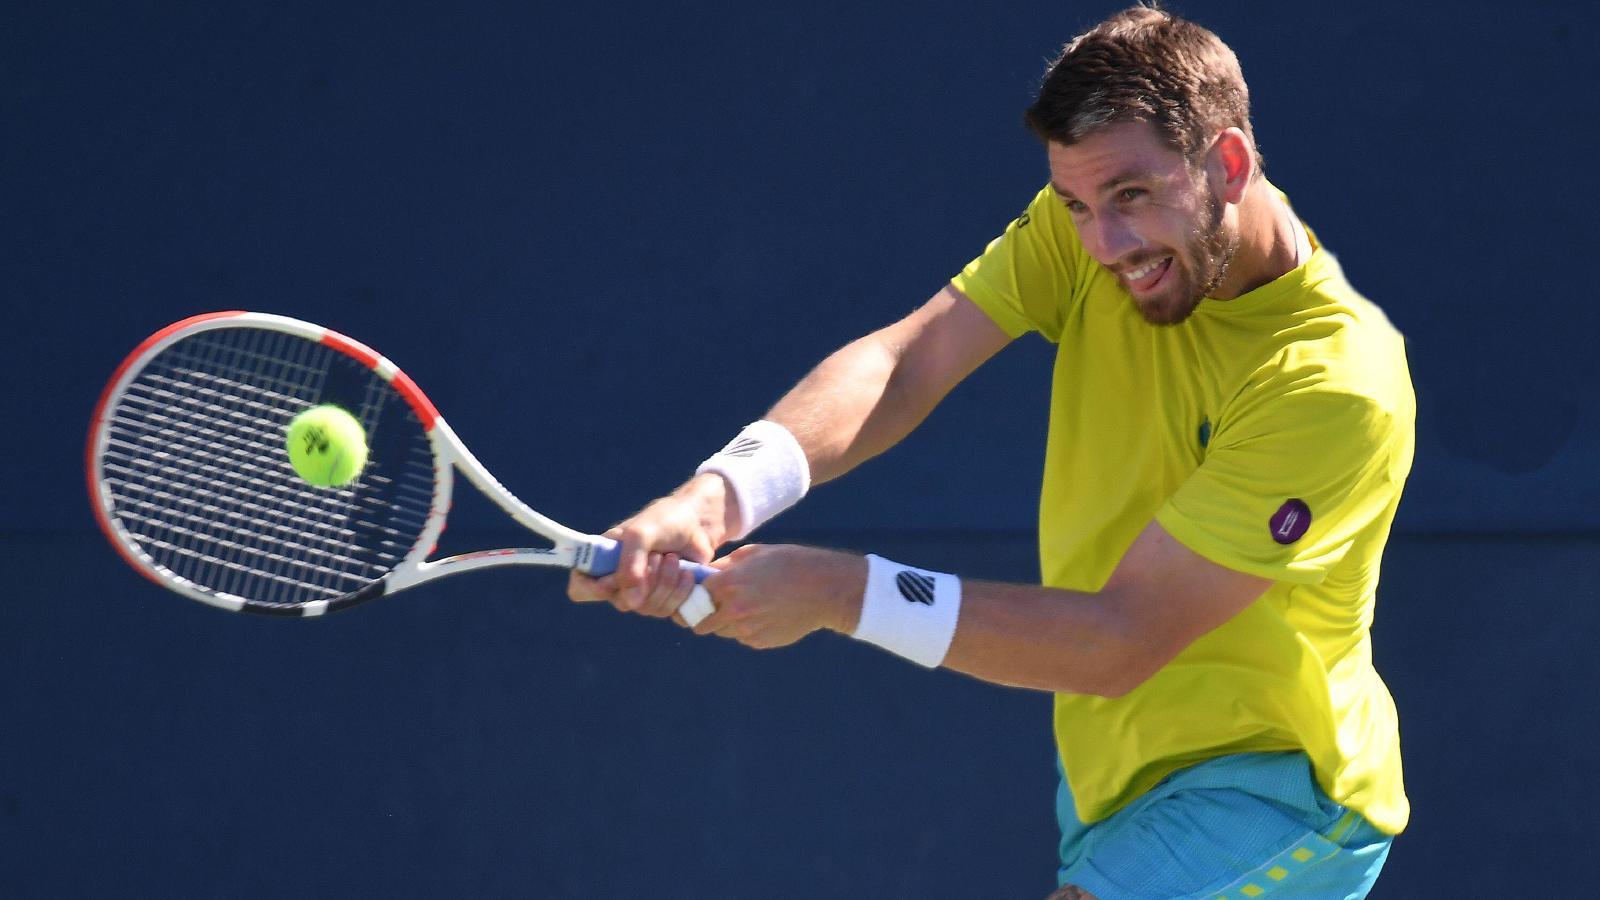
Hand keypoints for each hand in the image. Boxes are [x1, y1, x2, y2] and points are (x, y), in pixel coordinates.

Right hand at [566, 473, 735, 619]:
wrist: (699, 522)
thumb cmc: (665, 520)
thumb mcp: (641, 533)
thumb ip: (630, 563)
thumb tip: (630, 603)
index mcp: (603, 559)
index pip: (581, 587)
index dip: (593, 590)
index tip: (613, 580)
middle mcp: (620, 579)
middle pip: (621, 602)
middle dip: (645, 580)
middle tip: (658, 556)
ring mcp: (643, 592)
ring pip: (647, 608)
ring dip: (665, 583)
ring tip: (674, 559)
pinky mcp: (666, 598)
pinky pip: (668, 611)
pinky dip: (680, 592)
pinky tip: (687, 573)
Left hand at [693, 544, 865, 648]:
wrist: (824, 589)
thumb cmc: (789, 563)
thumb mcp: (753, 553)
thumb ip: (724, 565)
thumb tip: (703, 574)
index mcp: (728, 584)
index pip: (692, 596)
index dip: (693, 594)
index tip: (696, 593)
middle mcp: (733, 610)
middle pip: (700, 621)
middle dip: (703, 614)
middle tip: (713, 605)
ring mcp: (746, 629)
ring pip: (721, 631)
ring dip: (724, 622)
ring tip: (746, 606)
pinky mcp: (759, 641)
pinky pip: (741, 637)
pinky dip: (745, 628)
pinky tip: (764, 613)